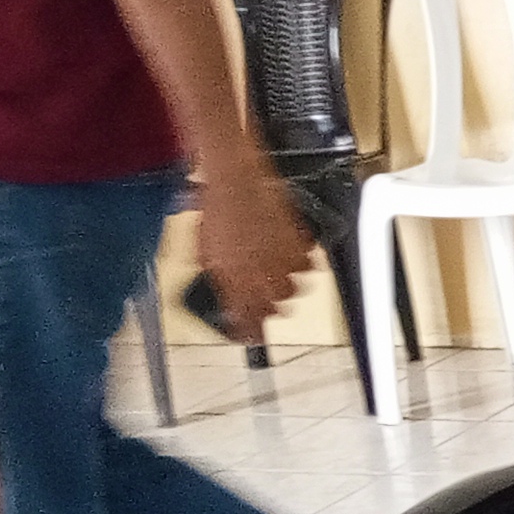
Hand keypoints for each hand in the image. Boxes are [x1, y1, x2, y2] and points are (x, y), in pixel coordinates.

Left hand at [189, 162, 315, 340]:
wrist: (233, 178)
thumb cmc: (215, 210)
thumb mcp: (205, 253)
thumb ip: (220, 282)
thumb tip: (228, 300)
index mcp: (235, 280)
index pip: (248, 322)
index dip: (249, 333)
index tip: (250, 335)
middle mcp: (262, 273)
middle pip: (277, 310)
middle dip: (270, 308)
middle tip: (262, 300)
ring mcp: (283, 258)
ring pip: (297, 290)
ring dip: (287, 286)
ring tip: (276, 277)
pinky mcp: (299, 241)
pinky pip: (308, 263)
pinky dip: (301, 263)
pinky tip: (289, 256)